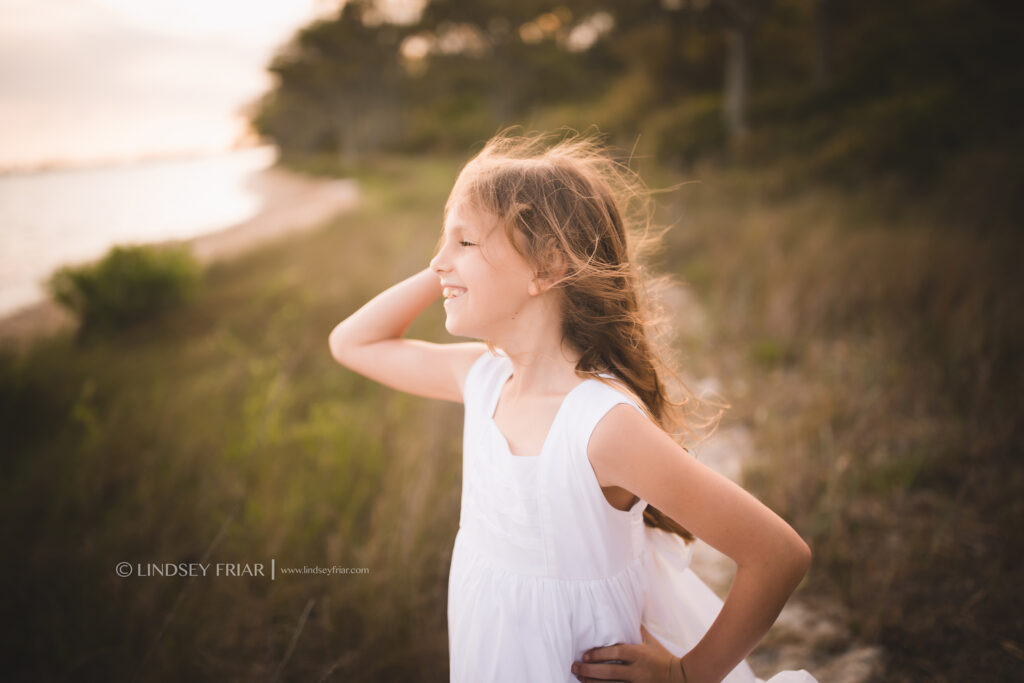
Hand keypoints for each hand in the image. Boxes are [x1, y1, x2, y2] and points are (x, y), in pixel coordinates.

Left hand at [571, 625, 686, 681]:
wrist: (680, 678)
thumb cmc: (662, 657)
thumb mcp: (650, 641)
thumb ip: (636, 629)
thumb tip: (626, 611)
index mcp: (639, 654)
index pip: (616, 653)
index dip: (599, 654)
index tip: (585, 654)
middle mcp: (636, 671)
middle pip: (609, 672)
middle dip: (589, 670)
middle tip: (575, 667)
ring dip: (592, 682)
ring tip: (579, 678)